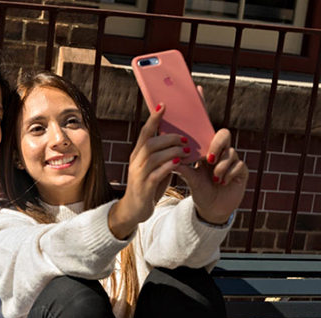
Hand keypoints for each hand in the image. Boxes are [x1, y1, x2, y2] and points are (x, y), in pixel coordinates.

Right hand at [108, 104, 188, 238]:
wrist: (134, 209)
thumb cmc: (148, 186)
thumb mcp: (154, 167)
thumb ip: (163, 155)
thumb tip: (179, 141)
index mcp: (138, 153)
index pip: (145, 132)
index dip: (153, 118)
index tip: (163, 105)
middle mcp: (135, 161)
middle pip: (150, 142)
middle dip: (169, 138)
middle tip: (185, 139)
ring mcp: (138, 174)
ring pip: (153, 156)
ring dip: (172, 151)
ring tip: (186, 152)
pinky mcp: (143, 186)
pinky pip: (156, 172)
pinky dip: (168, 166)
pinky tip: (179, 164)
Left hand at [175, 128, 247, 224]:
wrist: (212, 210)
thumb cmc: (200, 192)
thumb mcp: (190, 179)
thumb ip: (183, 168)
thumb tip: (171, 158)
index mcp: (208, 152)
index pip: (210, 134)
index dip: (206, 136)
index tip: (198, 149)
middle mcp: (221, 154)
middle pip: (225, 134)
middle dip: (217, 145)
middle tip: (210, 159)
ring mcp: (233, 162)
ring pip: (231, 152)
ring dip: (221, 166)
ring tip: (215, 179)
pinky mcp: (242, 172)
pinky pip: (239, 165)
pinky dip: (229, 174)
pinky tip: (223, 183)